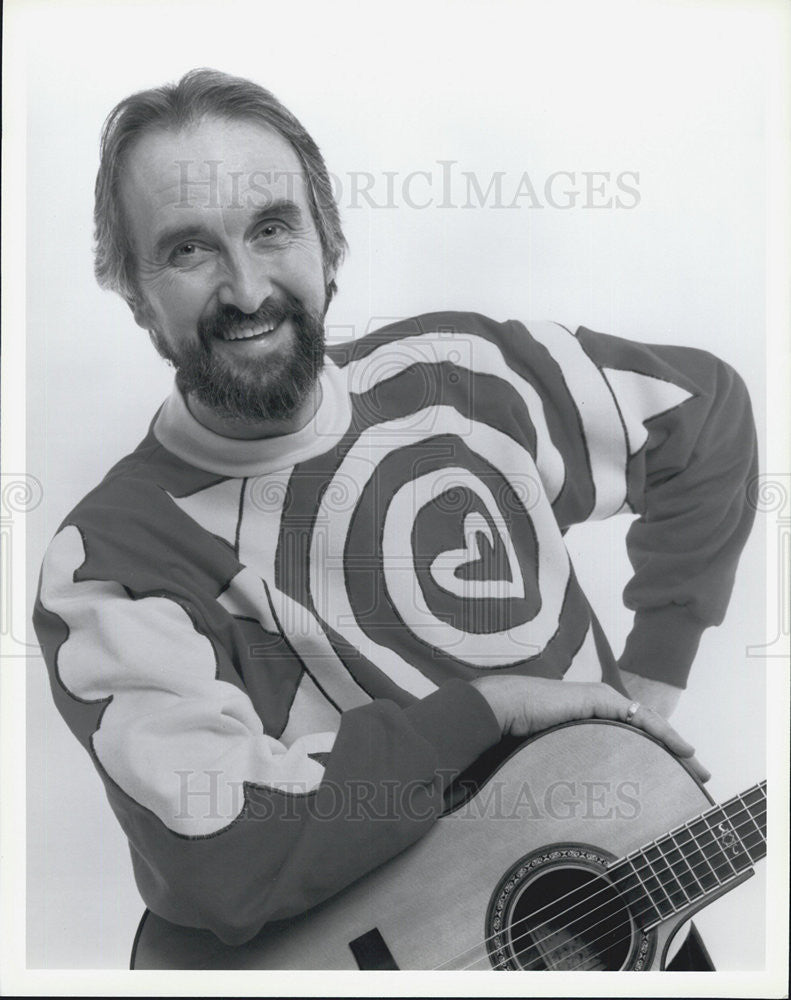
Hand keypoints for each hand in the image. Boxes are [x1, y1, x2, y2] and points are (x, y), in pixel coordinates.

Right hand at [471, 675, 709, 782]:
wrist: (501, 711)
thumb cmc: (517, 738)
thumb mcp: (553, 758)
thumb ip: (571, 769)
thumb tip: (576, 809)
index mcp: (590, 721)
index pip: (634, 737)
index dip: (659, 756)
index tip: (677, 780)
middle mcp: (600, 707)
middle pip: (648, 731)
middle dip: (676, 754)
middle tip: (700, 777)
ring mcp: (601, 700)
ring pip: (650, 725)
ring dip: (677, 746)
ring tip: (698, 768)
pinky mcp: (600, 698)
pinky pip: (641, 718)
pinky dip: (665, 733)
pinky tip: (682, 749)